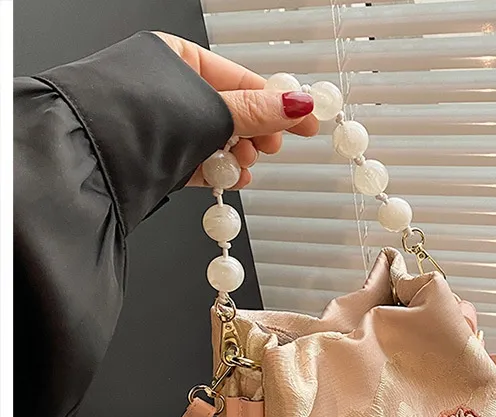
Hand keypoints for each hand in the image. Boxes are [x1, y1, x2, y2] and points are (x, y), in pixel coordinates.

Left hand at [152, 32, 318, 188]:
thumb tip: (298, 103)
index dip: (276, 103)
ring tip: (244, 167)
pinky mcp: (155, 155)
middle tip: (270, 149)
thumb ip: (258, 112)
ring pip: (215, 140)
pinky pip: (197, 160)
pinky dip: (217, 172)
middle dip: (254, 135)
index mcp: (176, 55)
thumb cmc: (142, 119)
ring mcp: (160, 123)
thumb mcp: (211, 112)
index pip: (240, 79)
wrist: (89, 162)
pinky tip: (231, 180)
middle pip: (230, 112)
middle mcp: (166, 86)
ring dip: (237, 157)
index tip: (305, 121)